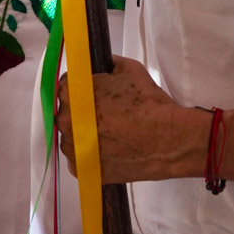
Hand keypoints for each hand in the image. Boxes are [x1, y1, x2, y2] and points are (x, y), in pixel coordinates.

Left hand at [54, 55, 203, 184]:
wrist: (167, 140)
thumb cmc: (147, 103)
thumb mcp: (129, 69)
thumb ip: (108, 64)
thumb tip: (103, 65)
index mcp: (73, 94)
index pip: (66, 86)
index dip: (81, 88)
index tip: (94, 93)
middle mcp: (66, 122)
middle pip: (67, 112)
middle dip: (81, 111)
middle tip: (105, 112)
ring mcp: (73, 149)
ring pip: (71, 137)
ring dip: (83, 133)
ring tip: (109, 133)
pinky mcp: (84, 169)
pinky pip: (79, 159)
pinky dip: (89, 154)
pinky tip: (108, 149)